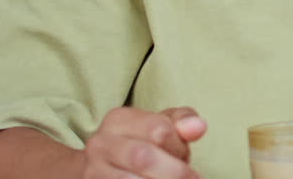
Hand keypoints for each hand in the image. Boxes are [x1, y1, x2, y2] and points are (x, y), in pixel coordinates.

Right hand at [81, 106, 207, 178]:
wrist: (105, 168)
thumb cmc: (143, 143)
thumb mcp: (162, 125)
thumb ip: (183, 121)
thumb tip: (198, 127)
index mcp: (118, 119)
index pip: (159, 130)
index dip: (179, 147)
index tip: (184, 156)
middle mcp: (100, 143)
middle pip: (144, 158)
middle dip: (175, 172)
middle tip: (193, 178)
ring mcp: (93, 170)